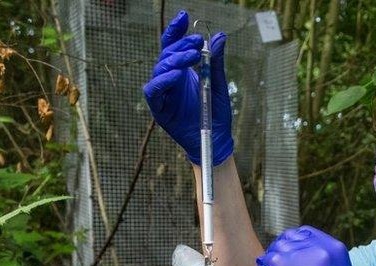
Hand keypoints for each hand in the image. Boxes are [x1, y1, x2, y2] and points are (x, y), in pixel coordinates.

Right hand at [142, 10, 232, 165]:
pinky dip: (163, 81)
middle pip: (167, 55)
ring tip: (192, 56)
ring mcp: (163, 93)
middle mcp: (170, 79)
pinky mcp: (159, 108)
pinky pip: (154, 91)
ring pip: (159, 70)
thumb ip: (216, 62)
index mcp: (181, 71)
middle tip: (198, 42)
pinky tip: (176, 75)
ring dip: (175, 60)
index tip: (185, 16)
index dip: (176, 30)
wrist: (215, 139)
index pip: (173, 45)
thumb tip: (220, 36)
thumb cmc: (215, 113)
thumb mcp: (218, 85)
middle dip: (181, 46)